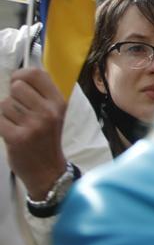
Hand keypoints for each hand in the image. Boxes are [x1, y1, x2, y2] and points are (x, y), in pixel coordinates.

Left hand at [0, 68, 68, 197]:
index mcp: (58, 102)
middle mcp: (48, 112)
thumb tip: (18, 77)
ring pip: (5, 104)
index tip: (17, 83)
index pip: (36, 74)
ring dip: (6, 113)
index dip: (21, 75)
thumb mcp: (54, 113)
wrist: (47, 170)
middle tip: (19, 110)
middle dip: (13, 97)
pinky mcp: (16, 137)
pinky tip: (10, 132)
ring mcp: (32, 125)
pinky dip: (1, 124)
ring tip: (17, 124)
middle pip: (17, 87)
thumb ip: (41, 95)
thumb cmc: (47, 139)